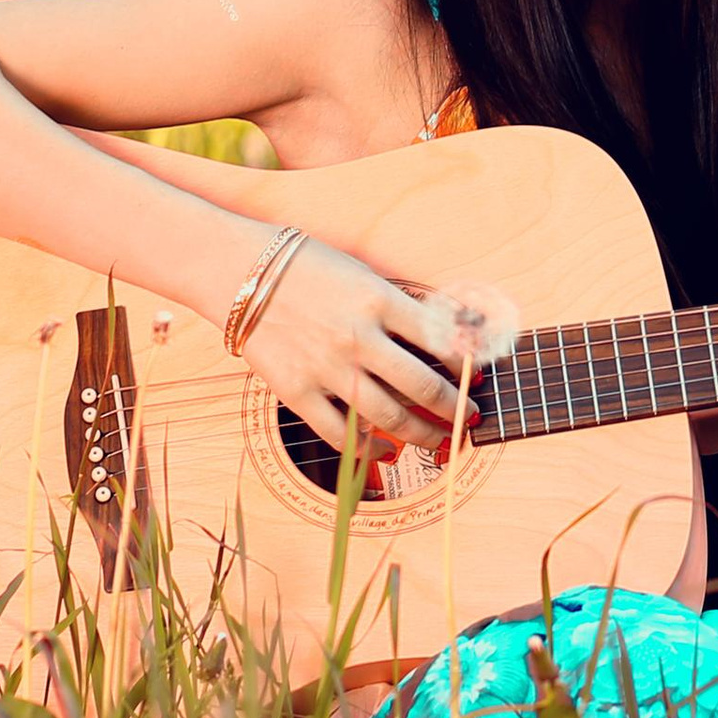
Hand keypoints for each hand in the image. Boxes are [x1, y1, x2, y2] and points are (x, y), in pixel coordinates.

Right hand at [237, 239, 473, 455]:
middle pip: (423, 388)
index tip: (478, 376)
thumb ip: (398, 306)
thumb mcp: (362, 273)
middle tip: (469, 418)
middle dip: (455, 410)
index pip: (441, 340)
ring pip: (389, 418)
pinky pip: (339, 434)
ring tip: (440, 441)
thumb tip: (444, 337)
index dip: (467, 364)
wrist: (239, 271)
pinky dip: (367, 449)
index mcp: (379, 300)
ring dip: (423, 434)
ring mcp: (327, 368)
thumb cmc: (306, 266)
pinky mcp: (297, 392)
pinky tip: (385, 450)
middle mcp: (358, 337)